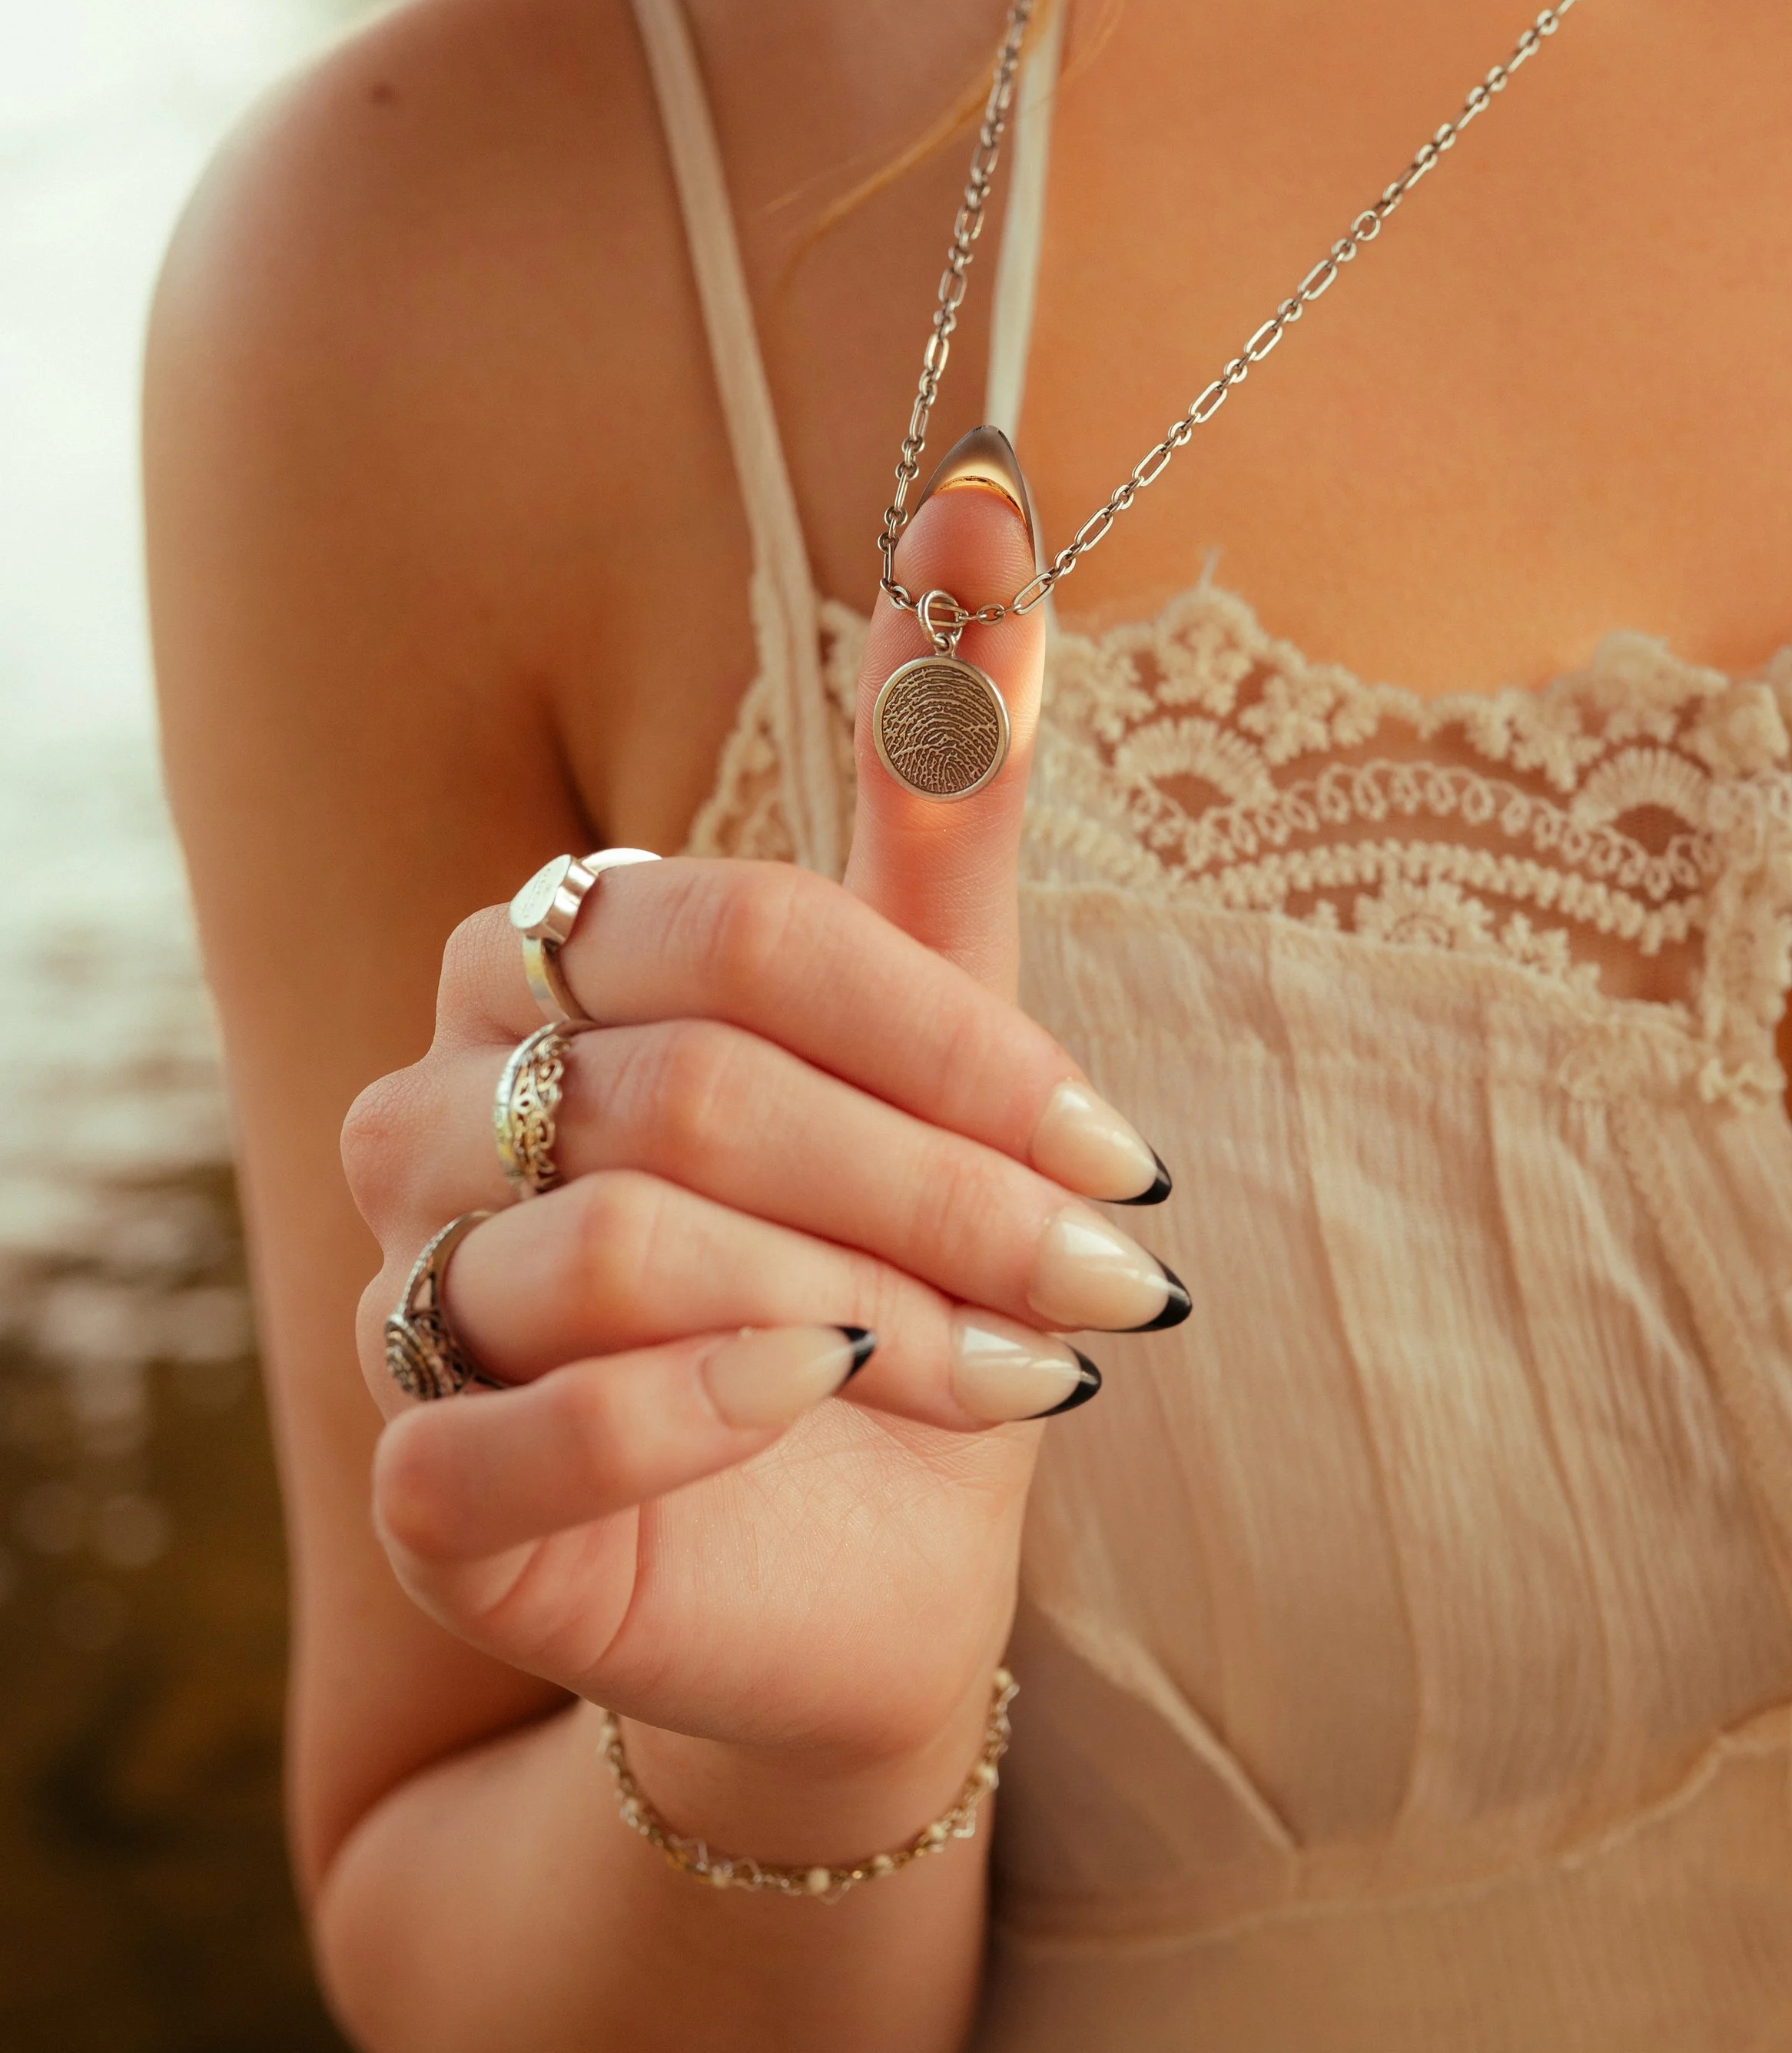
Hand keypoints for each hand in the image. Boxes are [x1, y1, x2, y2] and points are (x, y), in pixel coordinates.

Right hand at [342, 481, 1180, 1822]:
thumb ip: (946, 798)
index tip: (1119, 1147)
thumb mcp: (948, 1033)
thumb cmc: (893, 1267)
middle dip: (939, 1190)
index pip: (731, 935)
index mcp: (545, 968)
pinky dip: (695, 1415)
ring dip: (856, 1304)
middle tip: (1106, 1275)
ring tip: (1003, 1369)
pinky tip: (818, 1406)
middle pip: (689, 1089)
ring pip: (613, 1241)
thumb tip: (994, 498)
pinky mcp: (430, 1490)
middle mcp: (438, 1108)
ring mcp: (411, 1299)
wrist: (863, 1554)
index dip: (943, 1036)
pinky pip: (511, 1431)